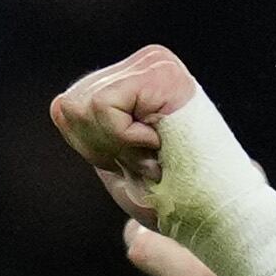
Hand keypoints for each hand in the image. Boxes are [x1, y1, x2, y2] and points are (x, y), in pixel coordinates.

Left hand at [48, 43, 201, 224]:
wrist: (215, 213)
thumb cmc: (172, 196)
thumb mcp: (116, 161)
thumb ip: (89, 131)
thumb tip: (60, 103)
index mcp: (134, 80)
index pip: (68, 107)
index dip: (91, 147)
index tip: (134, 161)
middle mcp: (145, 62)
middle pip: (71, 104)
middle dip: (102, 146)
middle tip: (147, 160)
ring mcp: (155, 63)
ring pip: (84, 105)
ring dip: (118, 145)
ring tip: (156, 154)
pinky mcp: (163, 72)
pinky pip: (103, 107)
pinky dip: (125, 139)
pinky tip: (158, 145)